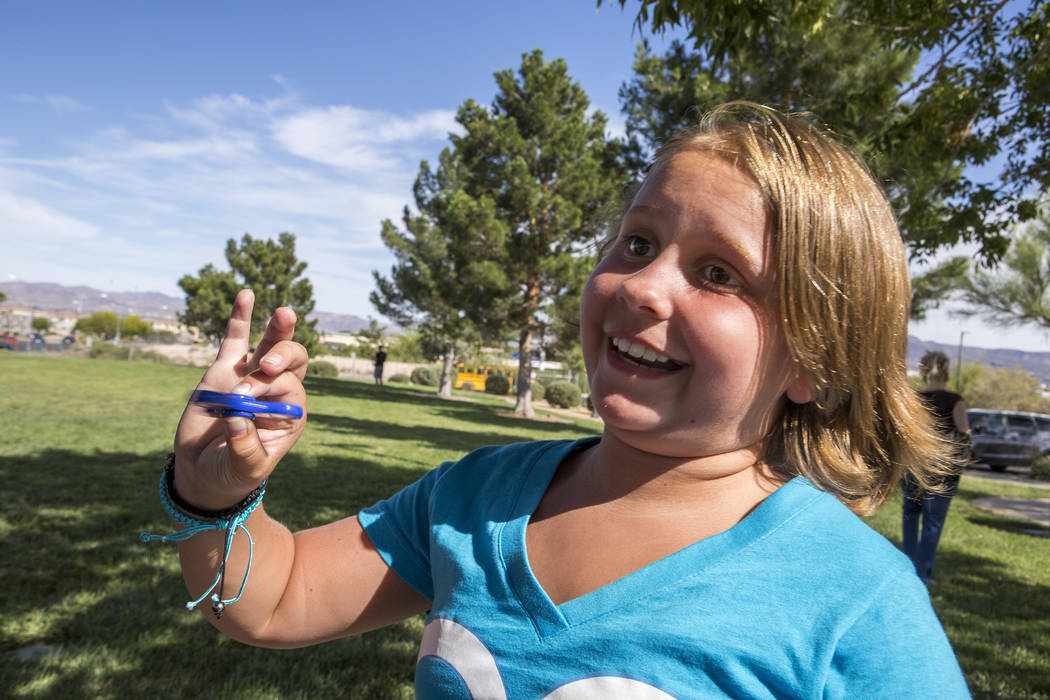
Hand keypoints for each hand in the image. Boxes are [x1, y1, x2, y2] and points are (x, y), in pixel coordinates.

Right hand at [173, 289, 307, 509]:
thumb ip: (245, 447)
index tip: (241, 400)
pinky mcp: (224, 371)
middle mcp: (276, 391)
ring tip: (285, 312)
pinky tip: (246, 295)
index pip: (289, 387)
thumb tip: (237, 415)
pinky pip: (234, 340)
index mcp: (290, 413)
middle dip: (281, 356)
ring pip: (268, 346)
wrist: (204, 472)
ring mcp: (250, 377)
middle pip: (290, 362)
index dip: (268, 386)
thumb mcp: (244, 468)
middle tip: (265, 365)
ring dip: (277, 329)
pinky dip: (240, 318)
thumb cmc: (232, 473)